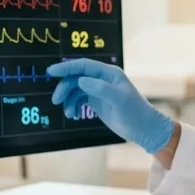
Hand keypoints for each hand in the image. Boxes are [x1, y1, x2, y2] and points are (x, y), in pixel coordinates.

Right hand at [47, 58, 175, 154]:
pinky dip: (73, 106)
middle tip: (56, 100)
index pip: (84, 66)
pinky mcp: (97, 101)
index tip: (51, 71)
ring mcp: (99, 90)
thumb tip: (80, 80)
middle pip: (76, 78)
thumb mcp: (119, 100)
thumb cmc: (135, 112)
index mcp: (109, 73)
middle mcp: (102, 79)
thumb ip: (100, 88)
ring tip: (69, 113)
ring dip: (68, 100)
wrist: (143, 129)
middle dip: (65, 88)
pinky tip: (74, 115)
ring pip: (76, 89)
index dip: (67, 67)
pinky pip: (79, 99)